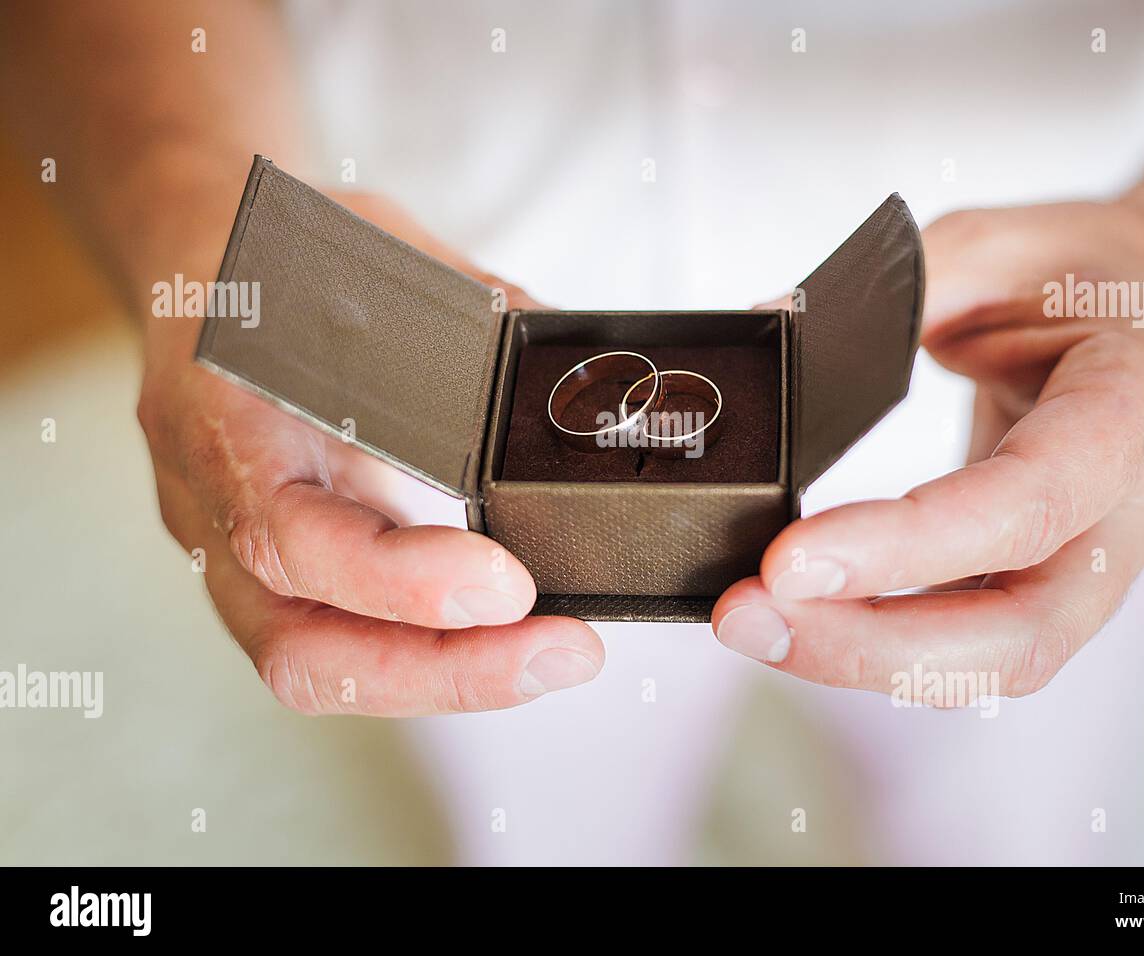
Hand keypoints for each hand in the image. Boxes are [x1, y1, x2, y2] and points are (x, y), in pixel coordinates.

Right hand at [138, 191, 602, 714]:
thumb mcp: (364, 252)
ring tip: (549, 658)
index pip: (292, 537)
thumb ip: (465, 311)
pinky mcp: (275, 572)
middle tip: (560, 653)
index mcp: (223, 417)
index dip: (400, 579)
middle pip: (303, 651)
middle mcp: (215, 507)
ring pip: (319, 666)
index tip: (508, 584)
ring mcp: (234, 553)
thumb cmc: (273, 256)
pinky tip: (502, 642)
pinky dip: (427, 657)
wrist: (191, 264)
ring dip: (445, 678)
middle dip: (444, 672)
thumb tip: (570, 355)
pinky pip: (339, 643)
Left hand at [712, 200, 1143, 698]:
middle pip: (1020, 633)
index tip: (789, 562)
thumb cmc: (1081, 270)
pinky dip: (879, 641)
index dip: (908, 547)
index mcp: (1138, 405)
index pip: (1028, 503)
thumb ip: (890, 293)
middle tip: (750, 618)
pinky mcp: (1053, 586)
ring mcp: (1102, 563)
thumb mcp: (988, 245)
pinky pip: (971, 642)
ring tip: (754, 623)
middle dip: (870, 644)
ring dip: (862, 657)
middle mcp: (1135, 509)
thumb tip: (771, 329)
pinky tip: (803, 620)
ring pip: (995, 660)